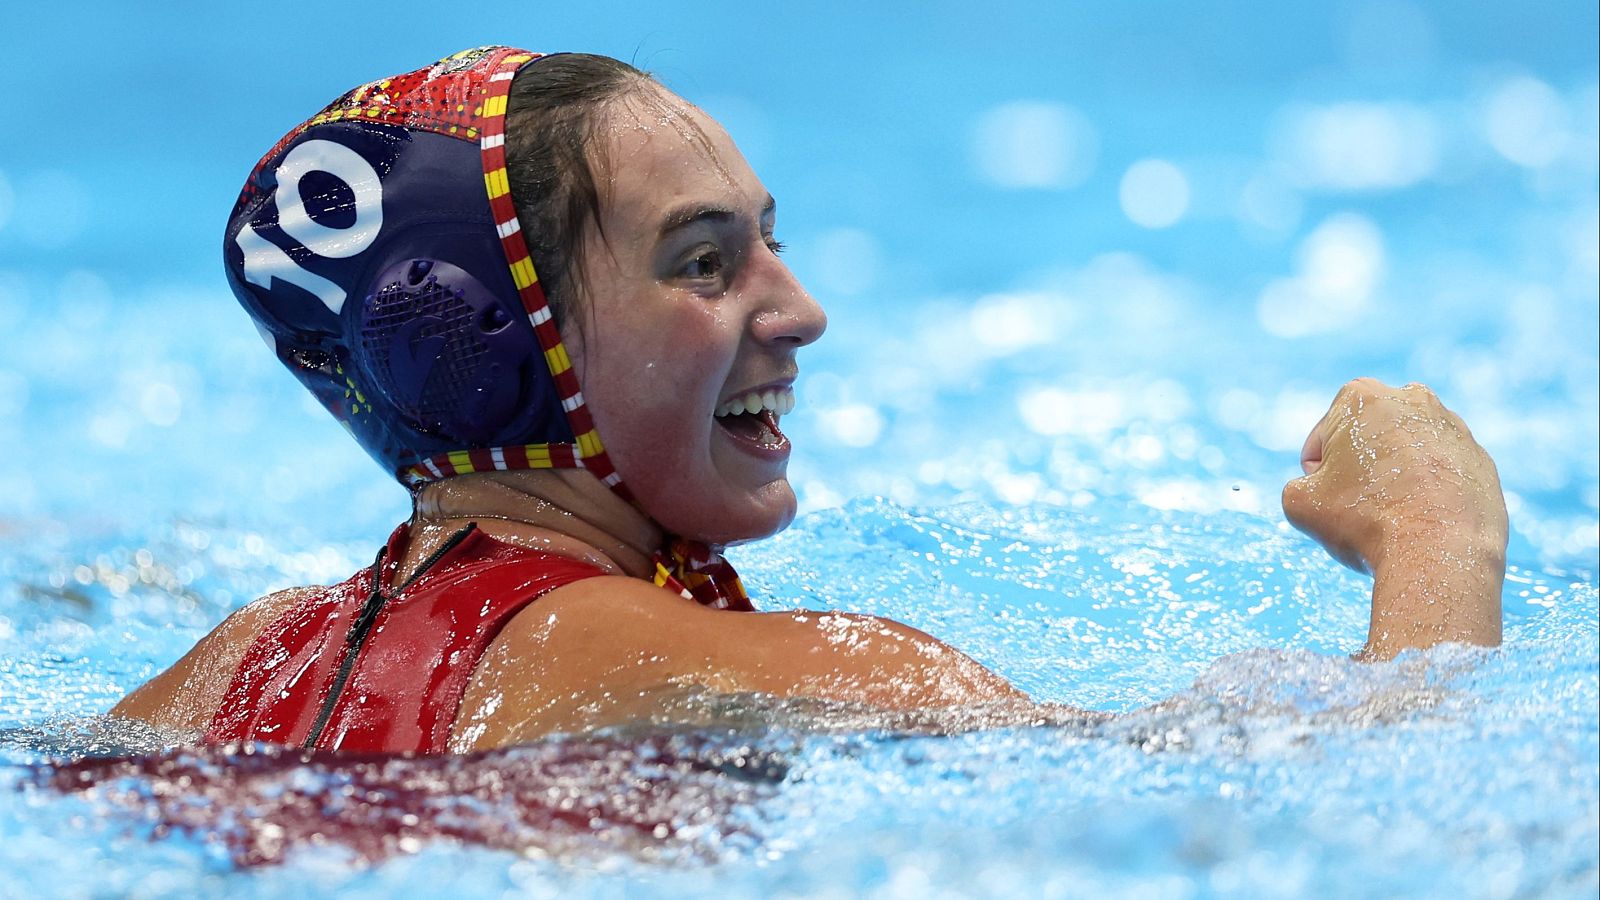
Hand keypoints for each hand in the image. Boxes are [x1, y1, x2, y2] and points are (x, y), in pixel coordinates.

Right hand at [1281, 379, 1505, 656]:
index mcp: (1361, 396)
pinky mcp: (1480, 459)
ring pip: (1408, 454)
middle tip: (1357, 506)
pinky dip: (1430, 493)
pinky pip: (1442, 475)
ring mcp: (1453, 428)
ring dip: (1396, 478)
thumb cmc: (1363, 519)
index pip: (1323, 438)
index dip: (1317, 473)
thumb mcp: (1299, 502)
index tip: (1329, 498)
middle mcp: (1411, 399)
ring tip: (1393, 516)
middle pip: (1369, 438)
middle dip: (1360, 466)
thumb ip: (1300, 484)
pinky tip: (1423, 522)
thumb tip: (1319, 488)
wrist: (1438, 550)